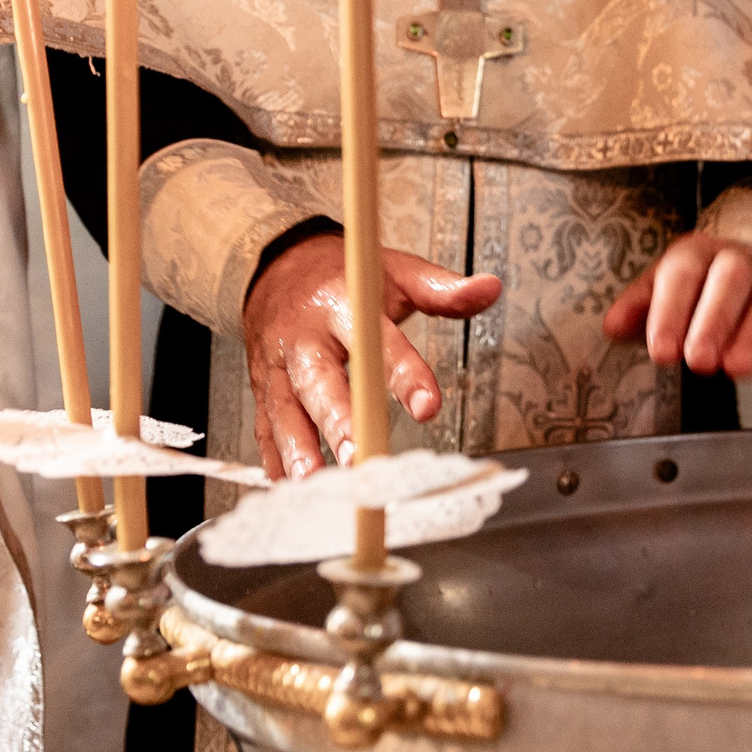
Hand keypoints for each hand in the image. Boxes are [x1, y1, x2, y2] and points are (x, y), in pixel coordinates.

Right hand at [242, 233, 502, 478]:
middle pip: (319, 381)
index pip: (377, 340)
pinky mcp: (262, 388)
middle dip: (338, 421)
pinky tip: (286, 485)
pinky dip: (273, 458)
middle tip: (358, 457)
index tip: (428, 405)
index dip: (404, 373)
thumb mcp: (395, 271)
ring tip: (317, 484)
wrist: (278, 266)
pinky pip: (265, 426)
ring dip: (299, 449)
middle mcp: (304, 337)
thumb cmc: (343, 277)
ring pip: (284, 410)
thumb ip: (440, 289)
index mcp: (341, 303)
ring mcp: (278, 365)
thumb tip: (489, 288)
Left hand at [603, 231, 751, 388]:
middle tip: (700, 361)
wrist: (746, 266)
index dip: (672, 313)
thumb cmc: (695, 284)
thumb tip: (612, 327)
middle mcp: (739, 264)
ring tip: (736, 370)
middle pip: (733, 280)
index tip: (662, 352)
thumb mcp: (658, 287)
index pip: (684, 274)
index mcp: (697, 253)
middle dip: (717, 321)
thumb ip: (636, 307)